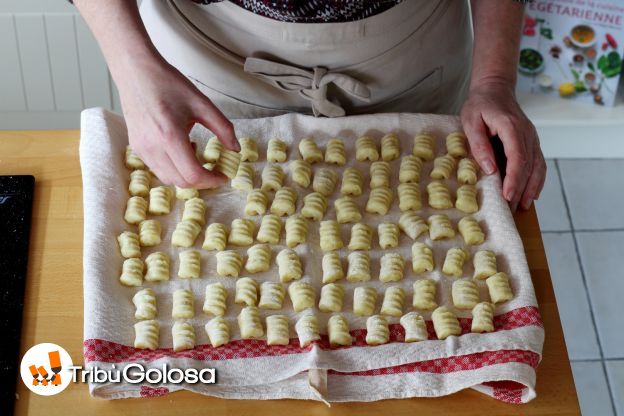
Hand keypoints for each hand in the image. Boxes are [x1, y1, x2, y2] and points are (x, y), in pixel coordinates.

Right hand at [118, 57, 239, 188]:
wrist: (136, 72)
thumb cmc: (168, 84)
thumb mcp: (202, 103)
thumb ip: (223, 128)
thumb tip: (235, 149)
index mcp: (170, 135)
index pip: (193, 174)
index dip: (211, 180)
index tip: (223, 175)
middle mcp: (153, 147)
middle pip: (181, 182)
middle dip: (201, 181)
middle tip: (214, 170)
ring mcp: (141, 149)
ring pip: (168, 179)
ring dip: (186, 175)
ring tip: (196, 155)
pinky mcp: (136, 148)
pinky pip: (158, 169)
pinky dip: (174, 168)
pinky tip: (181, 149)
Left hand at [460, 79, 545, 210]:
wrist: (495, 88)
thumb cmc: (480, 105)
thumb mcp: (470, 121)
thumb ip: (479, 144)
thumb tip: (490, 169)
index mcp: (511, 127)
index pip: (517, 157)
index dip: (514, 178)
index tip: (508, 195)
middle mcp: (527, 133)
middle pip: (529, 165)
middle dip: (520, 189)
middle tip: (510, 208)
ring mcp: (532, 137)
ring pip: (537, 166)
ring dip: (531, 187)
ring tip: (521, 206)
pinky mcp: (531, 141)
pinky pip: (538, 163)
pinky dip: (537, 180)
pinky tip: (531, 194)